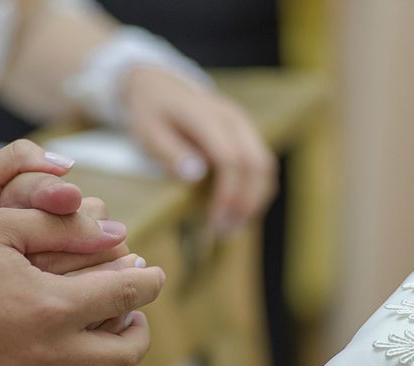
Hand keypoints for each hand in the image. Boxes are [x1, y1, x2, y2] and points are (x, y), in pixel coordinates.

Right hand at [0, 208, 164, 365]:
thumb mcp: (0, 228)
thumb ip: (62, 227)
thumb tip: (117, 232)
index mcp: (52, 307)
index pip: (125, 294)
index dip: (148, 281)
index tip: (154, 275)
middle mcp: (50, 357)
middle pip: (125, 352)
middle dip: (141, 328)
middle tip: (135, 314)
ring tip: (113, 354)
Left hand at [122, 67, 277, 234]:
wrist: (159, 85)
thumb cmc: (150, 112)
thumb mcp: (147, 132)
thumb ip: (170, 152)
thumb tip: (197, 175)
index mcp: (207, 116)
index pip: (231, 159)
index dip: (228, 193)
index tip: (215, 220)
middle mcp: (233, 117)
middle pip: (257, 164)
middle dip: (245, 202)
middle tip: (224, 231)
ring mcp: (243, 124)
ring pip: (265, 165)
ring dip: (254, 200)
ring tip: (231, 227)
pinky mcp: (245, 133)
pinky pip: (261, 164)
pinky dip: (255, 190)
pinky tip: (238, 211)